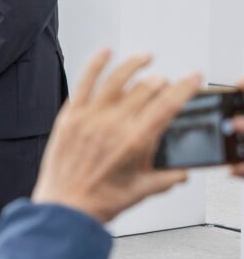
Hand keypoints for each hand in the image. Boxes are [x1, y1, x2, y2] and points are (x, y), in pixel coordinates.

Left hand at [31, 50, 199, 222]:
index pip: (168, 104)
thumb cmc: (100, 200)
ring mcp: (90, 118)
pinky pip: (83, 83)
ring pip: (117, 80)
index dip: (184, 87)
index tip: (193, 78)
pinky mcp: (70, 116)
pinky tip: (105, 52)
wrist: (65, 206)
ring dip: (135, 64)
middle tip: (165, 83)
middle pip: (146, 89)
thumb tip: (184, 170)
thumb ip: (168, 177)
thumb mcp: (143, 191)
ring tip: (146, 57)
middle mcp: (114, 125)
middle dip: (161, 82)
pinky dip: (95, 64)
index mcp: (136, 141)